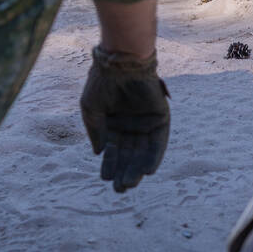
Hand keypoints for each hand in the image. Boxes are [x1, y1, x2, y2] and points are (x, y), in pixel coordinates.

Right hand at [80, 47, 169, 191]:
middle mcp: (131, 126)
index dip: (110, 165)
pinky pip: (158, 142)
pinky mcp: (161, 119)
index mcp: (114, 125)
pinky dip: (154, 156)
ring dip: (137, 169)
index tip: (106, 179)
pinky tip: (147, 171)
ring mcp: (146, 123)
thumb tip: (98, 154)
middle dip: (124, 172)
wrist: (122, 62)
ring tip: (131, 183)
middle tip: (120, 190)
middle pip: (129, 155)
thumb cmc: (102, 82)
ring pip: (143, 152)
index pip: (113, 151)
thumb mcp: (91, 110)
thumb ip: (96, 131)